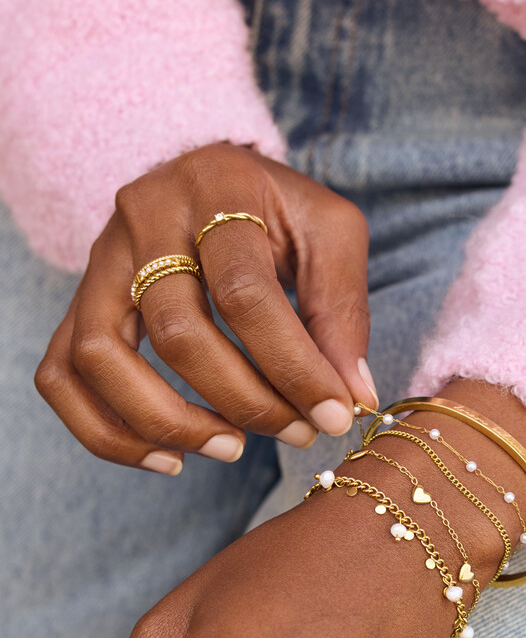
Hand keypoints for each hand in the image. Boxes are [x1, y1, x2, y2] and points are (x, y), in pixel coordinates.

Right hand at [34, 143, 378, 473]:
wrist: (214, 178)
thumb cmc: (279, 211)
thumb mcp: (330, 234)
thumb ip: (342, 311)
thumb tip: (350, 397)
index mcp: (216, 187)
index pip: (245, 293)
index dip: (294, 366)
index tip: (336, 414)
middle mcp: (143, 217)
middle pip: (176, 330)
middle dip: (246, 400)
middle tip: (298, 432)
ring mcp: (100, 260)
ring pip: (100, 356)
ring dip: (168, 422)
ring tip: (232, 449)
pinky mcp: (80, 301)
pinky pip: (62, 376)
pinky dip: (107, 433)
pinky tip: (170, 459)